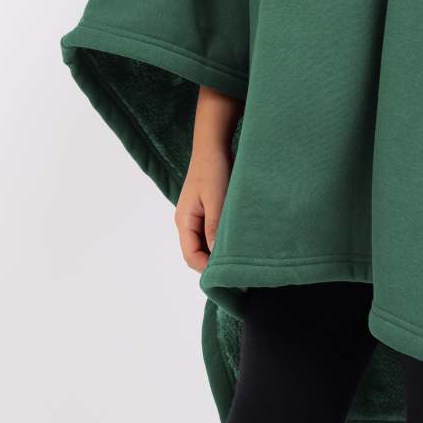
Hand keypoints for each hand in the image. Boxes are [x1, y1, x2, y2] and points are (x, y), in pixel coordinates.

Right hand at [175, 146, 233, 271]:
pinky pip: (209, 234)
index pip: (191, 256)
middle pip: (195, 254)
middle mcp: (186, 222)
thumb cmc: (213, 170)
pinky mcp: (204, 212)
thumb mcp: (216, 199)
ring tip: (237, 256)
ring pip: (203, 245)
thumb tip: (216, 254)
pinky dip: (220, 241)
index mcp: (184, 221)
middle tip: (237, 269)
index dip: (206, 268)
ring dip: (217, 252)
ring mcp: (194, 218)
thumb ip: (214, 226)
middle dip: (212, 264)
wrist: (213, 148)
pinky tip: (235, 241)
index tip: (228, 274)